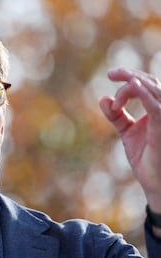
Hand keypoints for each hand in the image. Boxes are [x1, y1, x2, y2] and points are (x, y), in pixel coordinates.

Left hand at [99, 68, 160, 219]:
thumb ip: (116, 115)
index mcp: (157, 109)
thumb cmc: (146, 158)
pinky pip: (157, 107)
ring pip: (153, 90)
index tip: (109, 75)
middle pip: (150, 82)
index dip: (129, 76)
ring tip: (118, 88)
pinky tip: (133, 86)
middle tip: (111, 74)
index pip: (146, 84)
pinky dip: (145, 95)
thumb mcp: (127, 132)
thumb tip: (102, 99)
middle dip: (129, 75)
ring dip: (132, 86)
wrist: (155, 183)